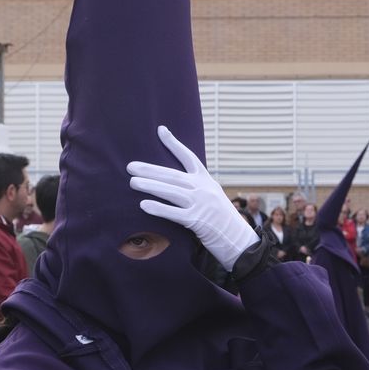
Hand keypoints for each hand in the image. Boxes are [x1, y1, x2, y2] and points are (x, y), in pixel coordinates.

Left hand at [127, 126, 259, 271]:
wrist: (238, 239)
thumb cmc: (221, 219)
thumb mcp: (212, 196)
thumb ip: (196, 187)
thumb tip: (174, 181)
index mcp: (206, 180)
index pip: (189, 157)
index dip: (174, 144)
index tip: (161, 130)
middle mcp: (203, 188)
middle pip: (173, 176)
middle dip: (150, 170)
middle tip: (130, 167)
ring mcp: (201, 204)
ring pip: (171, 191)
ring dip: (150, 186)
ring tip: (132, 182)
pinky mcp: (197, 221)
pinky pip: (174, 213)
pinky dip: (158, 208)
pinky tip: (144, 205)